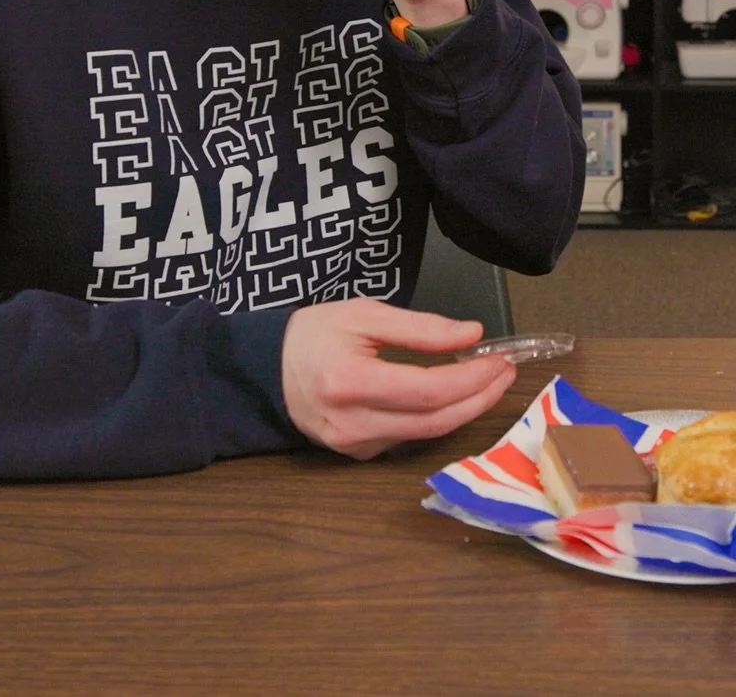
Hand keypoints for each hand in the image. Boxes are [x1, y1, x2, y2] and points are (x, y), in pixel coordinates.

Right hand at [281, 297, 516, 459]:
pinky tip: (443, 397)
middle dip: (478, 398)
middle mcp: (353, 423)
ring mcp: (354, 446)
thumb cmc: (313, 334)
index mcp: (351, 382)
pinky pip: (406, 438)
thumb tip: (472, 335)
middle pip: (436, 421)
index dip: (471, 379)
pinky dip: (432, 418)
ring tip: (483, 382)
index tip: (498, 360)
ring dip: (462, 410)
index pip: (429, 390)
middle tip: (503, 373)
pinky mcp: (357, 455)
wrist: (267, 369)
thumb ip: (419, 327)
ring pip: (426, 435)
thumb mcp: (363, 314)